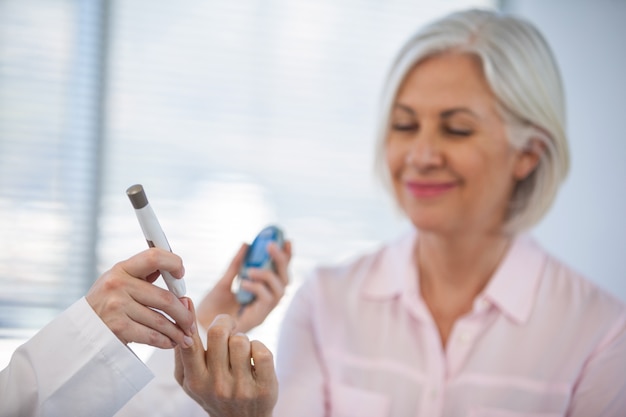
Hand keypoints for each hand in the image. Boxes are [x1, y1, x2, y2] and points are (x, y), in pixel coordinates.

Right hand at [86, 248, 195, 348]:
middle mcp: (118, 284)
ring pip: (161, 320)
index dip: (174, 263)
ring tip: (185, 337)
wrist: (77, 334)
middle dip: (183, 313)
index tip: (181, 275)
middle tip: (190, 323)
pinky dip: (165, 341)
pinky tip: (171, 343)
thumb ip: (141, 276)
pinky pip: (152, 335)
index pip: (154, 257)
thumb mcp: (117, 283)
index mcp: (122, 269)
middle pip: (165, 298)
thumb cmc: (104, 305)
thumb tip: (172, 270)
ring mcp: (117, 306)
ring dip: (177, 332)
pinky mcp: (117, 328)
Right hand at [175, 302, 277, 416]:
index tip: (187, 300)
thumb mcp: (191, 382)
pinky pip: (262, 351)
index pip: (189, 344)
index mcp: (195, 381)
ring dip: (243, 338)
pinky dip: (259, 347)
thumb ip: (182, 357)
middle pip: (219, 333)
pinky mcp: (264, 389)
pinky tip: (254, 357)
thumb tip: (180, 323)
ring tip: (241, 350)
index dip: (189, 319)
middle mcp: (216, 386)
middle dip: (225, 322)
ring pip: (241, 340)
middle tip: (229, 327)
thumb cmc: (214, 394)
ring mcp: (241, 389)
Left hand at [196, 240, 291, 332]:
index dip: (286, 257)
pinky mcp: (256, 320)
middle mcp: (266, 304)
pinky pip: (266, 302)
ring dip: (268, 276)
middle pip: (285, 281)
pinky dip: (258, 288)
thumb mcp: (224, 283)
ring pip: (280, 292)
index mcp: (261, 294)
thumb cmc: (210, 310)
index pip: (280, 273)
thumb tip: (247, 244)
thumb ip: (236, 265)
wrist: (196, 331)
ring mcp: (263, 313)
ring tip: (250, 269)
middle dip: (281, 261)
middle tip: (270, 246)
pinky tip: (243, 282)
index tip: (286, 240)